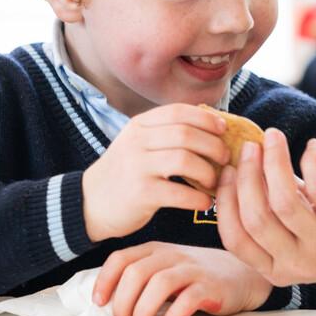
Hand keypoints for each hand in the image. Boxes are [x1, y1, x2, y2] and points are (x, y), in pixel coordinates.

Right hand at [82, 103, 230, 240]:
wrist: (90, 203)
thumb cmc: (126, 172)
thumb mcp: (140, 144)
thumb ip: (167, 132)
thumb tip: (214, 124)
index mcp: (140, 126)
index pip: (179, 112)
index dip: (206, 119)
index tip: (223, 129)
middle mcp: (137, 142)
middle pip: (186, 134)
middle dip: (213, 145)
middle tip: (225, 158)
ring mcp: (137, 167)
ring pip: (185, 160)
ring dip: (208, 171)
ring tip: (215, 181)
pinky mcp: (140, 194)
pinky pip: (179, 192)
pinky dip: (198, 198)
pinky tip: (205, 201)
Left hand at [92, 241, 271, 315]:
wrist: (242, 275)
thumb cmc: (197, 278)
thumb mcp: (167, 269)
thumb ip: (143, 278)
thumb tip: (108, 304)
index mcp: (157, 250)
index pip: (121, 258)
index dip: (105, 281)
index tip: (99, 303)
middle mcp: (173, 256)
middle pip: (137, 272)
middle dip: (123, 301)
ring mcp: (193, 270)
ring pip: (160, 284)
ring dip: (143, 310)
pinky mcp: (212, 287)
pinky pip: (189, 299)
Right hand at [216, 128, 315, 290]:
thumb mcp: (296, 229)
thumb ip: (269, 204)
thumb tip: (240, 160)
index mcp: (276, 269)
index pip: (235, 238)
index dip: (225, 200)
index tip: (225, 169)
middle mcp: (298, 263)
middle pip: (256, 218)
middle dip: (247, 176)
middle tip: (250, 146)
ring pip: (284, 202)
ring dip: (274, 163)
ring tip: (273, 137)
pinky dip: (311, 161)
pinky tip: (313, 146)